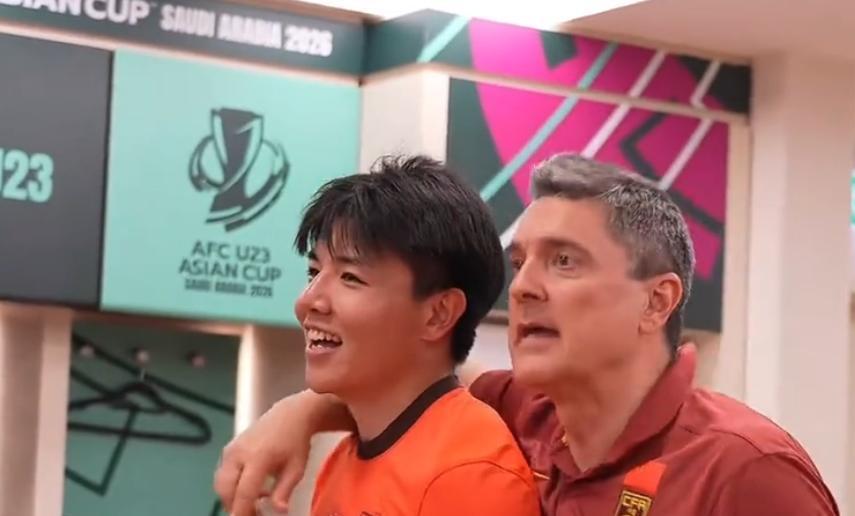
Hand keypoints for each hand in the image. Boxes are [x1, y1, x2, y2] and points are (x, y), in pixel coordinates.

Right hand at [214, 396, 311, 515]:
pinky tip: (253, 490)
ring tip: (256, 505)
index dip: (242, 511)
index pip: (244, 490)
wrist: (288, 416)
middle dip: (235, 507)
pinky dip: (232, 487)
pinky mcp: (228, 450)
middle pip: (225, 489)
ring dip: (232, 498)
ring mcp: (231, 450)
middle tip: (254, 514)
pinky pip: (223, 475)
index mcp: (258, 456)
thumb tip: (279, 512)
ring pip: (221, 483)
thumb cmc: (295, 443)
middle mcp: (239, 452)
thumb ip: (285, 491)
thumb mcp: (297, 468)